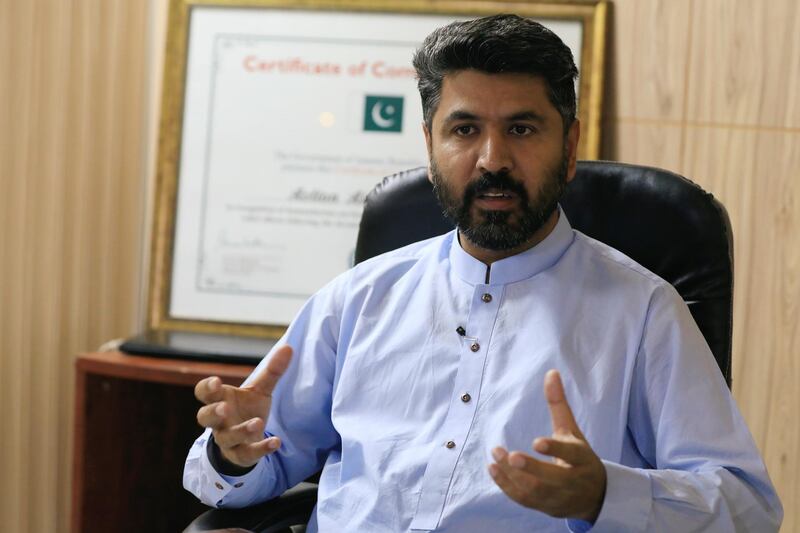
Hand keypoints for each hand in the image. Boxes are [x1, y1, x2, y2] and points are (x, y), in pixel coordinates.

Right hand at [194, 345, 292, 467]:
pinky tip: (276, 442)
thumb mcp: (259, 390)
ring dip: (240, 431)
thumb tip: (289, 347)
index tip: (217, 381)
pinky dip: (261, 449)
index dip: (207, 387)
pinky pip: (247, 454)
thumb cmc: (247, 408)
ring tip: (258, 422)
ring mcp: (228, 439)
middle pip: (204, 417)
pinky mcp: (240, 455)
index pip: (203, 393)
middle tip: (225, 407)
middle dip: (213, 412)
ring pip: (226, 438)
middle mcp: (219, 421)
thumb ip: (271, 371)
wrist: (247, 439)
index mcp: (219, 399)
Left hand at [489, 369, 606, 521]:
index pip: (571, 455)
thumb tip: (551, 372)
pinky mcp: (545, 507)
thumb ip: (559, 404)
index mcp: (582, 459)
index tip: (536, 442)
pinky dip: (508, 486)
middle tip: (509, 455)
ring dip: (513, 476)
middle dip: (530, 468)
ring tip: (495, 456)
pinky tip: (493, 469)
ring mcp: (559, 497)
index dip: (555, 448)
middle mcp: (573, 481)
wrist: (594, 497)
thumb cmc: (579, 458)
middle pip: (552, 478)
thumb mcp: (572, 431)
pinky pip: (525, 500)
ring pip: (535, 491)